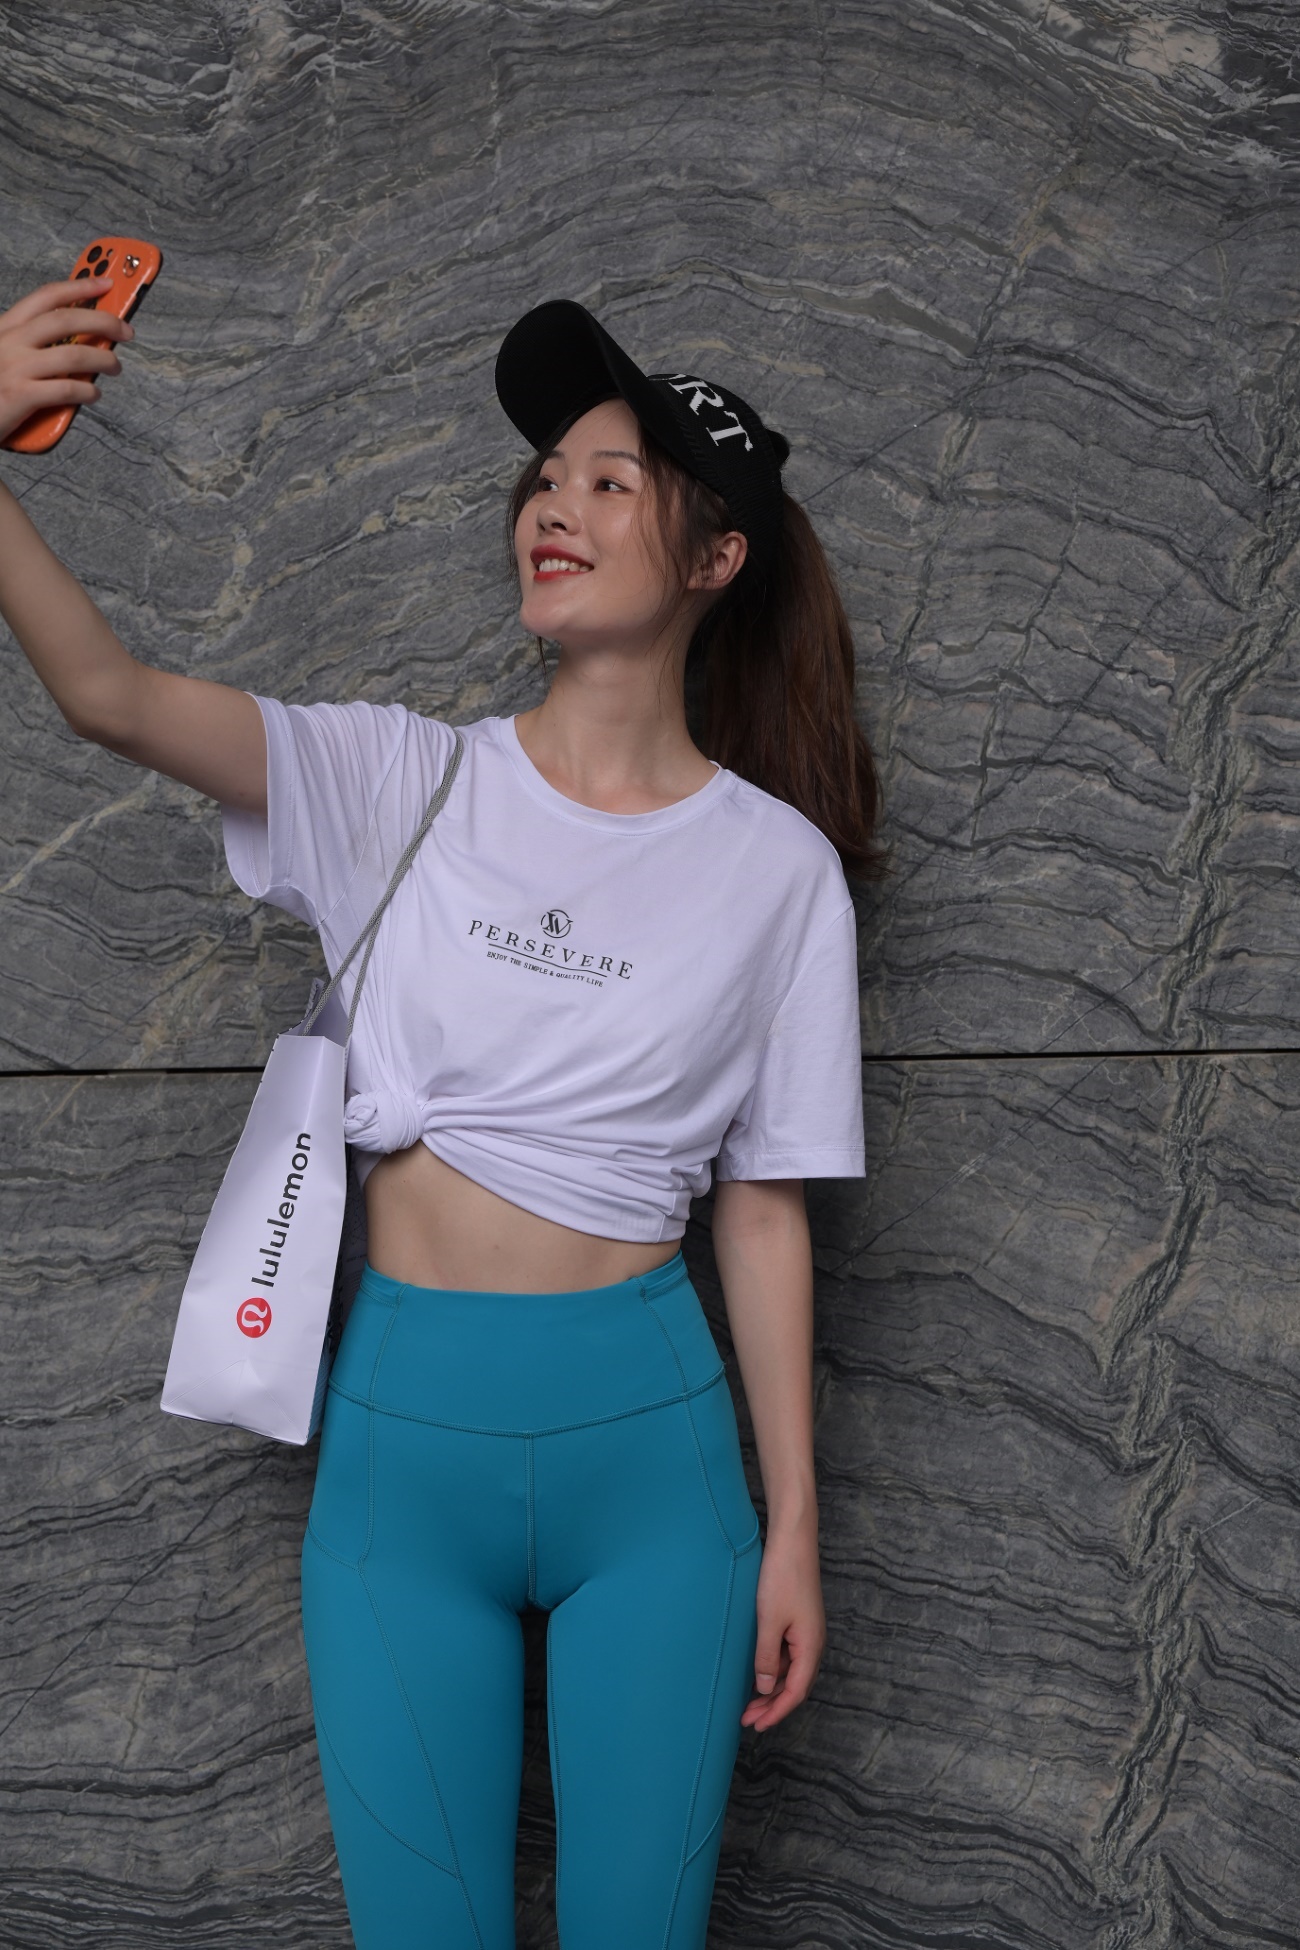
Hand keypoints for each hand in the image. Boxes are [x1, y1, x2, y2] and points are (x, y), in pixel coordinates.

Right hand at [0, 276, 133, 443]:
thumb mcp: (4, 355)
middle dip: (104, 321)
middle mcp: (9, 341)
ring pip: (74, 355)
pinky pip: (67, 389)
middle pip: (66, 320)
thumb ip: (30, 346)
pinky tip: (93, 394)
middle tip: (126, 331)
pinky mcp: (20, 396)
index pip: (46, 297)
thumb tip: (75, 343)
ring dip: (103, 359)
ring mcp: (15, 367)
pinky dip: (88, 391)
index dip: (79, 287)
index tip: (106, 283)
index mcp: (5, 328)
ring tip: (114, 367)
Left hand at [741, 1519, 825, 1733]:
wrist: (793, 1542)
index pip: (795, 1692)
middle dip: (772, 1706)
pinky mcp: (799, 1621)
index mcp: (811, 1647)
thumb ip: (767, 1656)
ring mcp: (807, 1632)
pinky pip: (788, 1655)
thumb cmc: (782, 1578)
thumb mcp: (769, 1621)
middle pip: (795, 1685)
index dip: (776, 1712)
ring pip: (791, 1672)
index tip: (756, 1726)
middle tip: (747, 1720)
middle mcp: (813, 1643)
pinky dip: (773, 1669)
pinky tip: (758, 1673)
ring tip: (748, 1703)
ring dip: (771, 1689)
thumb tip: (765, 1687)